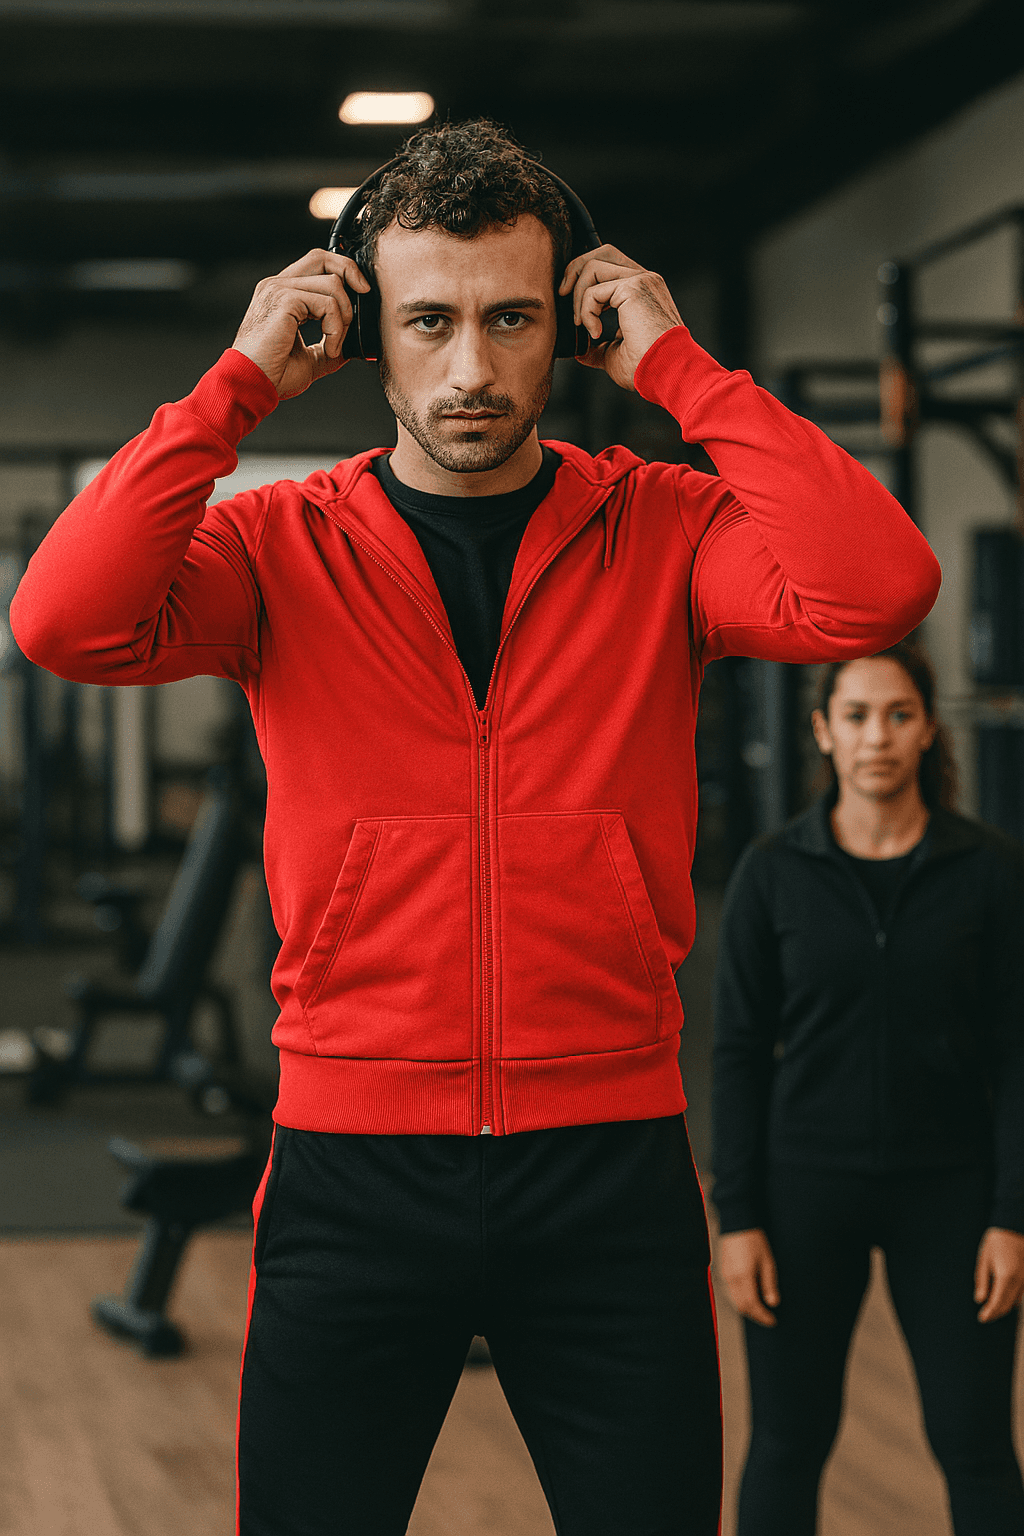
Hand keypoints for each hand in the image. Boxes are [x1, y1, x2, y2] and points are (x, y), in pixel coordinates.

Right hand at [232, 249, 370, 398]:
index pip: (317, 264)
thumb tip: (353, 344)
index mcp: (282, 294)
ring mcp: (278, 290)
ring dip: (344, 316)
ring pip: (332, 283)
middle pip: (322, 257)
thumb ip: (330, 344)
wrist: (252, 384)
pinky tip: (330, 348)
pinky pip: (327, 303)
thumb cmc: (273, 374)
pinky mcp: (284, 300)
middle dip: (350, 272)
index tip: (361, 291)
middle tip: (364, 297)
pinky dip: (336, 328)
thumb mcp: (310, 358)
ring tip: (335, 344)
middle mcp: (278, 286)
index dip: (343, 271)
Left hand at [558, 244, 682, 391]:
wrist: (665, 374)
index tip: (574, 308)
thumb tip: (582, 352)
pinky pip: (594, 290)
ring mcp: (641, 280)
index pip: (609, 266)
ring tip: (581, 324)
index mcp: (642, 292)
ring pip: (594, 266)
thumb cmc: (647, 369)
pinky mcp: (634, 287)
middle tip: (562, 295)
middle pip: (602, 253)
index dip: (585, 279)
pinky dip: (585, 311)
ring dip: (577, 295)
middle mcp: (645, 280)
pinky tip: (595, 332)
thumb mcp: (615, 355)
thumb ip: (598, 348)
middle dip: (575, 270)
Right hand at [717, 1228, 779, 1326]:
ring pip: (735, 1300)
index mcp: (743, 1277)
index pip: (752, 1305)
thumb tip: (772, 1303)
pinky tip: (751, 1295)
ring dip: (748, 1308)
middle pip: (742, 1306)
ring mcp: (726, 1275)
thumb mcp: (768, 1262)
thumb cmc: (754, 1240)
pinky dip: (741, 1299)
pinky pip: (732, 1292)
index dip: (762, 1316)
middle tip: (768, 1317)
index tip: (773, 1321)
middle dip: (755, 1315)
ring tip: (761, 1308)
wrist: (738, 1223)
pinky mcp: (724, 1271)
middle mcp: (731, 1279)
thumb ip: (769, 1284)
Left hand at [974, 1227, 1023, 1321]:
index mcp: (1006, 1277)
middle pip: (1008, 1305)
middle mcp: (1020, 1281)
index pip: (998, 1303)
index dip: (990, 1313)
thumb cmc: (996, 1241)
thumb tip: (980, 1299)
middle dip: (996, 1312)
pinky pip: (1021, 1293)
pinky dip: (1012, 1297)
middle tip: (985, 1315)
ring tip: (991, 1304)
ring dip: (1004, 1305)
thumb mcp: (984, 1259)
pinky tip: (1002, 1293)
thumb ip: (982, 1281)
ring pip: (1016, 1301)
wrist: (1015, 1227)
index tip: (982, 1318)